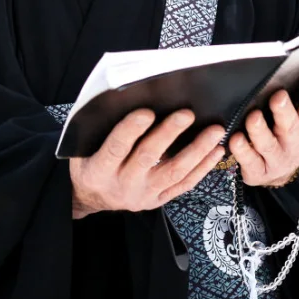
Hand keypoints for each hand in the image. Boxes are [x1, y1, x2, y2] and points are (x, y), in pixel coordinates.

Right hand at [70, 109, 224, 218]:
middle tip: (186, 114)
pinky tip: (215, 151)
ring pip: (174, 171)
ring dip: (196, 150)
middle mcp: (123, 184)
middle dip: (169, 133)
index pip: (116, 147)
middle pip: (148, 157)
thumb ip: (103, 128)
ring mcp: (144, 194)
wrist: (92, 197)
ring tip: (213, 131)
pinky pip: (184, 184)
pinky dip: (202, 167)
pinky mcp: (159, 199)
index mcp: (99, 169)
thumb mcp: (84, 147)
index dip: (130, 129)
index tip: (147, 112)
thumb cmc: (90, 163)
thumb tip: (127, 98)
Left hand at [229, 73, 298, 187]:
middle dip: (284, 112)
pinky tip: (235, 139)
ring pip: (268, 145)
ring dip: (260, 131)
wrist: (279, 172)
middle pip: (290, 128)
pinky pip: (249, 162)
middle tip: (278, 97)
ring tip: (253, 117)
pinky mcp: (258, 172)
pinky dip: (242, 151)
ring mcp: (277, 161)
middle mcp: (295, 145)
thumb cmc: (285, 135)